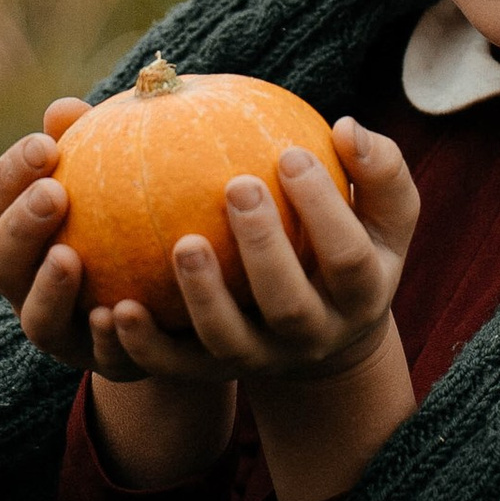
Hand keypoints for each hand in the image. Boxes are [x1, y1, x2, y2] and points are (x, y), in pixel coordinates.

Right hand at [0, 98, 236, 495]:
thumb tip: (74, 103)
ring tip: (69, 257)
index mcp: (27, 230)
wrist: (180, 307)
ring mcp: (62, 332)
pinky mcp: (102, 367)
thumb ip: (113, 142)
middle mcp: (31, 285)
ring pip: (36, 319)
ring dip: (47, 289)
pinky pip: (96, 358)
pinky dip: (104, 337)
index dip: (11, 172)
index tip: (46, 144)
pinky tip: (123, 311)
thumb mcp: (136, 177)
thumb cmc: (151, 217)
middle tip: (54, 193)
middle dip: (19, 226)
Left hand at [104, 118, 418, 390]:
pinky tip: (116, 307)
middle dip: (264, 248)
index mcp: (360, 295)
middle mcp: (313, 335)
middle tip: (237, 186)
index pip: (347, 258)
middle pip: (289, 305)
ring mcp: (261, 358)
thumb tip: (348, 127)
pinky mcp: (212, 372)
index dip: (324, 208)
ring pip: (230, 340)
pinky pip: (175, 365)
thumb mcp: (383, 215)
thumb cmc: (351, 245)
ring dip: (204, 295)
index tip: (290, 152)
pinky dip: (144, 345)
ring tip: (182, 243)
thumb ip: (378, 171)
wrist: (325, 337)